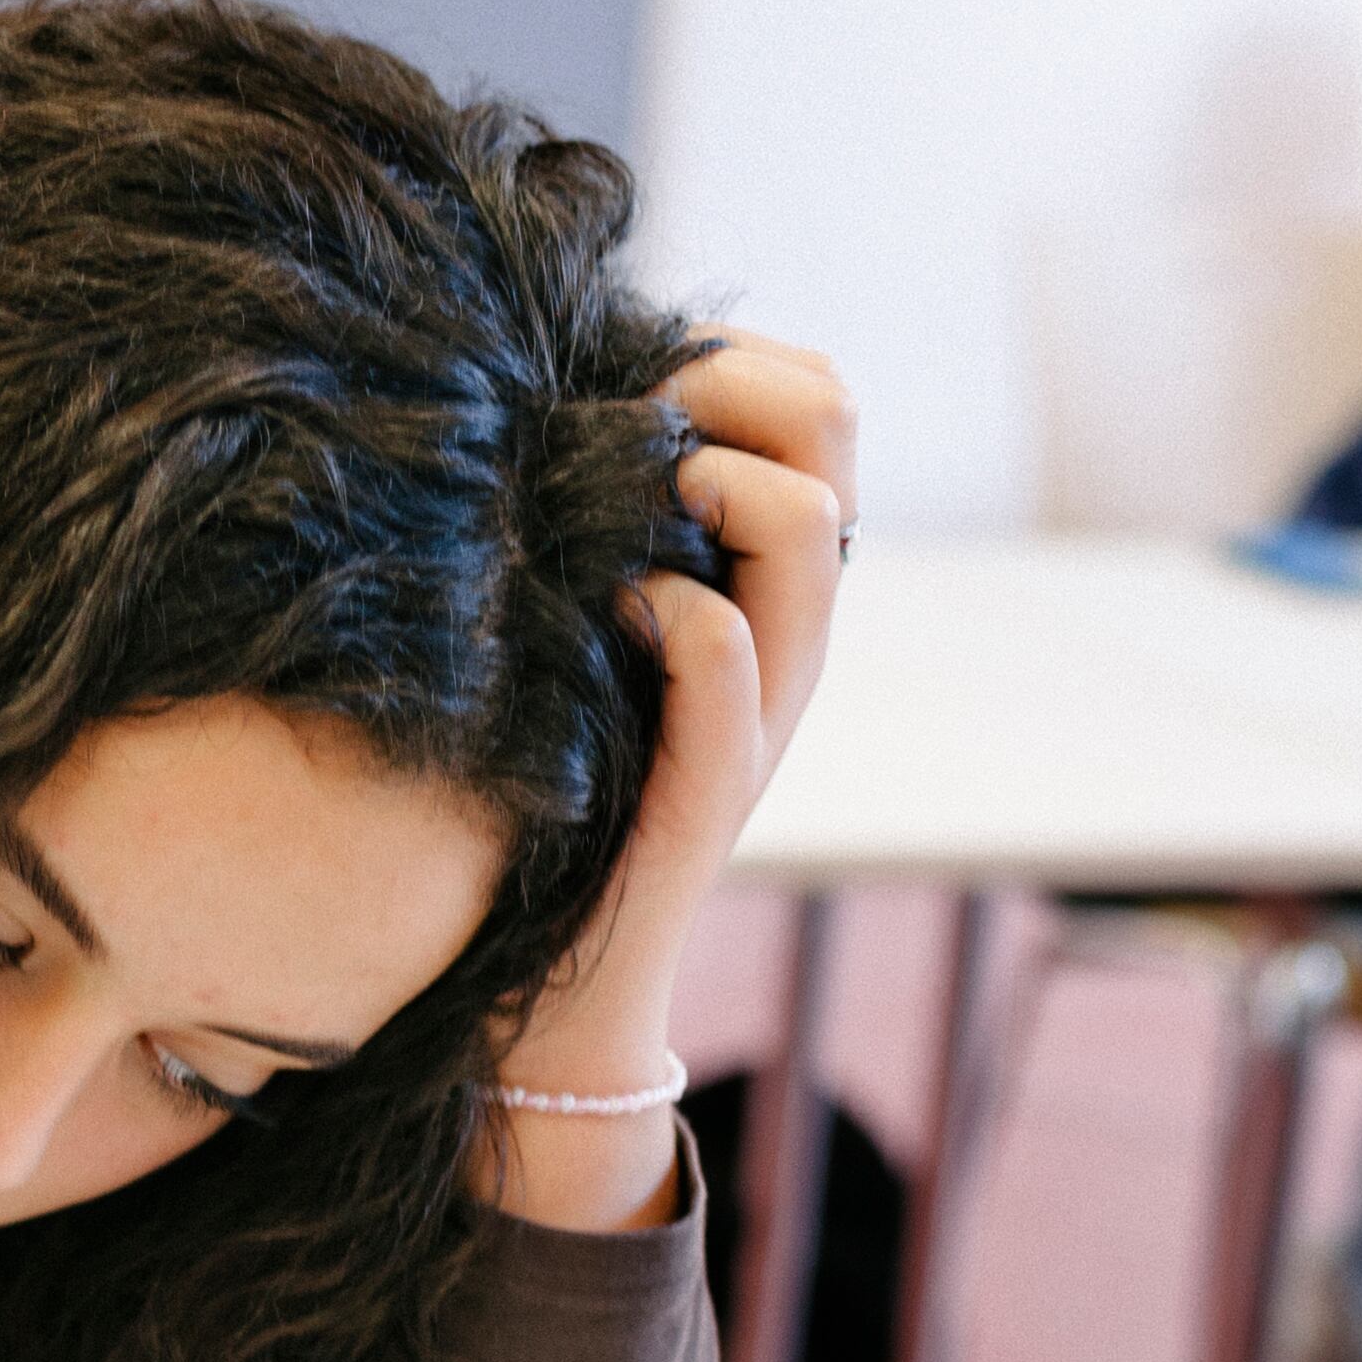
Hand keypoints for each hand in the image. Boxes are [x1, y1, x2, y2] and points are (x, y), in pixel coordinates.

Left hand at [483, 329, 856, 1228]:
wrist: (551, 1007)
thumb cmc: (538, 811)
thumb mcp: (564, 645)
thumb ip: (580, 540)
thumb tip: (528, 409)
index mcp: (759, 586)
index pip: (818, 399)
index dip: (738, 354)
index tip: (632, 379)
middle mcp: (784, 636)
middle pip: (832, 428)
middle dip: (729, 386)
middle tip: (628, 424)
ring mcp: (759, 714)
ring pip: (805, 529)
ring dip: (712, 484)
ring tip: (624, 517)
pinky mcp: (709, 792)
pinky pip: (732, 661)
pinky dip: (677, 616)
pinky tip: (613, 616)